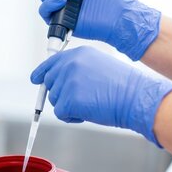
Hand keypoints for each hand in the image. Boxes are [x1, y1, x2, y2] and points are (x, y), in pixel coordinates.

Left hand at [30, 46, 171, 145]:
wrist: (135, 98)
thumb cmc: (123, 87)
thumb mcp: (98, 66)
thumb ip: (77, 69)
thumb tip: (60, 82)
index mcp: (77, 54)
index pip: (51, 63)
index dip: (42, 73)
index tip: (36, 79)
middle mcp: (70, 64)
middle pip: (50, 84)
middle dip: (62, 94)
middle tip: (82, 99)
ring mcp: (68, 81)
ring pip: (55, 100)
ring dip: (69, 106)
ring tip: (91, 103)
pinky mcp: (69, 99)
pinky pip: (60, 113)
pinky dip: (72, 117)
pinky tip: (88, 112)